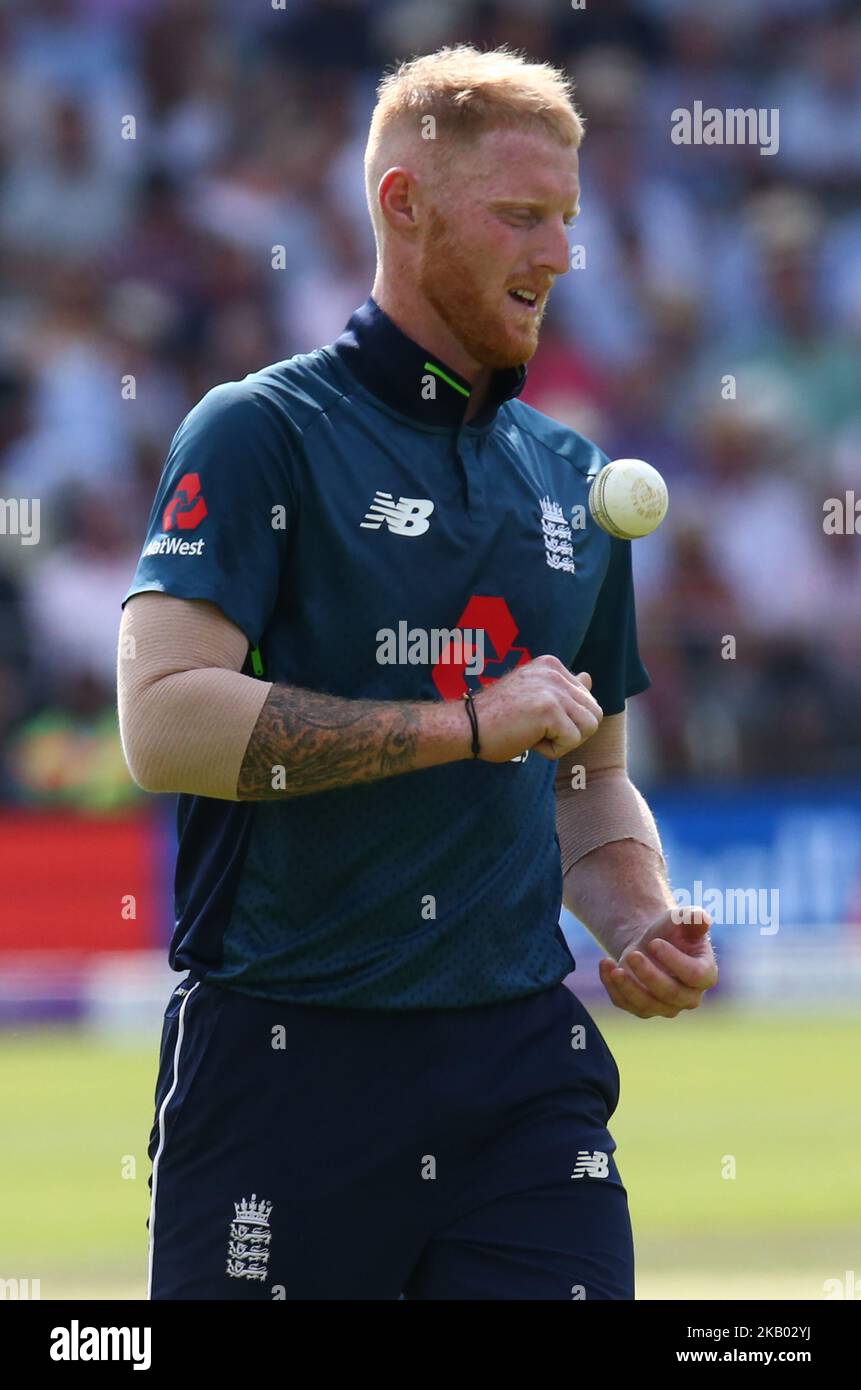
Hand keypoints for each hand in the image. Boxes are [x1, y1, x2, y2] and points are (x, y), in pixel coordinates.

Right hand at [475, 655, 602, 762]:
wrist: (466, 727)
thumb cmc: (496, 719)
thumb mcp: (534, 697)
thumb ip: (563, 689)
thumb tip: (589, 678)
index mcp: (551, 665)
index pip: (588, 699)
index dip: (567, 721)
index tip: (536, 719)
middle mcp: (554, 671)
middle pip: (594, 713)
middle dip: (572, 732)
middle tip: (540, 732)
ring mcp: (552, 688)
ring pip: (589, 727)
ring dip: (564, 741)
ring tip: (535, 735)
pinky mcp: (548, 709)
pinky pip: (572, 741)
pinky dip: (552, 750)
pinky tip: (528, 741)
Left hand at [598, 907, 717, 1018]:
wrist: (650, 943)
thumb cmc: (671, 931)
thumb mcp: (682, 919)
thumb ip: (694, 918)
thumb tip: (703, 919)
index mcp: (705, 974)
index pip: (695, 975)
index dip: (675, 960)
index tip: (654, 942)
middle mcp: (689, 996)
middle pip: (671, 994)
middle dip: (649, 975)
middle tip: (633, 955)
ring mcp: (665, 1006)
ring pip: (647, 1005)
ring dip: (628, 986)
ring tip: (614, 966)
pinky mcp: (641, 1008)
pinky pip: (625, 1003)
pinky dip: (612, 986)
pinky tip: (606, 964)